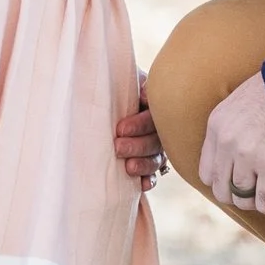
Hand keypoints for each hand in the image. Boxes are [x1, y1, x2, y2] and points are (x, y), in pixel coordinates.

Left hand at [115, 70, 165, 189]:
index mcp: (154, 108)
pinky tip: (142, 184)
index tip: (120, 129)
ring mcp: (155, 149)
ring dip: (144, 165)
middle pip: (155, 141)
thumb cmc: (114, 88)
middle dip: (137, 146)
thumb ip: (135, 83)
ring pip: (156, 159)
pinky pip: (154, 176)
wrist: (105, 99)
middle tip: (118, 147)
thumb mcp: (124, 80)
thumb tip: (144, 95)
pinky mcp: (147, 165)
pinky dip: (149, 180)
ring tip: (128, 168)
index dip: (140, 124)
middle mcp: (159, 129)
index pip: (153, 118)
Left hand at [197, 72, 264, 215]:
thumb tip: (240, 161)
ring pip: (245, 201)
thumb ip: (234, 131)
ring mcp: (247, 156)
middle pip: (223, 192)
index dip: (228, 182)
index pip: (207, 174)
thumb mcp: (242, 104)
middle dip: (246, 195)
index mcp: (217, 126)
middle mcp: (227, 143)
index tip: (250, 175)